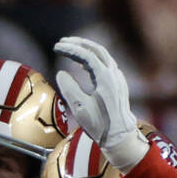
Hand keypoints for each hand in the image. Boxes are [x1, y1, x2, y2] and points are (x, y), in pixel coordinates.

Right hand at [54, 36, 147, 170]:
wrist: (120, 136)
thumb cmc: (99, 123)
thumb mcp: (79, 107)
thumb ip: (69, 87)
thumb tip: (61, 73)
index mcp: (105, 78)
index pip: (87, 55)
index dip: (70, 49)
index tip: (56, 47)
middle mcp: (114, 74)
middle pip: (97, 50)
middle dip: (79, 43)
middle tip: (62, 42)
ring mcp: (118, 78)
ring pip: (102, 56)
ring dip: (86, 50)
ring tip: (70, 49)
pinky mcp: (118, 84)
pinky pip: (105, 64)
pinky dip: (92, 59)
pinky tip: (82, 64)